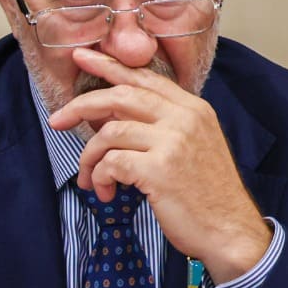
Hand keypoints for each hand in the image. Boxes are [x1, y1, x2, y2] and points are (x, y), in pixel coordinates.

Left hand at [47, 48, 269, 282]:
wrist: (230, 231)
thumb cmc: (204, 195)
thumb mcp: (190, 148)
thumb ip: (157, 126)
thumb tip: (109, 116)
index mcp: (193, 109)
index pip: (144, 78)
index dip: (109, 66)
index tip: (81, 57)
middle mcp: (185, 118)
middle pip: (118, 97)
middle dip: (80, 107)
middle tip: (57, 121)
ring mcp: (173, 142)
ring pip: (108, 133)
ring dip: (89, 158)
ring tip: (90, 180)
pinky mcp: (159, 168)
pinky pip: (110, 163)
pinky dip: (99, 178)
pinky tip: (106, 193)